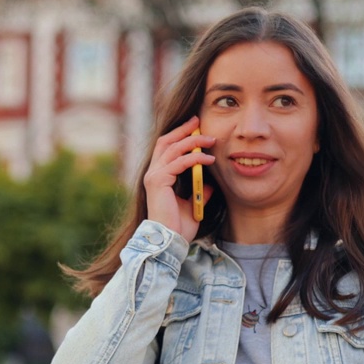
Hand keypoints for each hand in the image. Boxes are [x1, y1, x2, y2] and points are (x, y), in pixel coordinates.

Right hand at [144, 116, 215, 241]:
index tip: (195, 127)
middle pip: (166, 141)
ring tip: (210, 140)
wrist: (170, 241)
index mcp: (158, 177)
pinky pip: (179, 162)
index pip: (166, 148)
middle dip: (183, 130)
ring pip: (173, 148)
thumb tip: (210, 183)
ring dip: (193, 141)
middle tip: (199, 121)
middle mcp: (153, 173)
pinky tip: (209, 159)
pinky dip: (195, 158)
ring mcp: (153, 176)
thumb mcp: (193, 204)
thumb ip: (199, 191)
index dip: (179, 135)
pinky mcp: (158, 182)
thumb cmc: (179, 227)